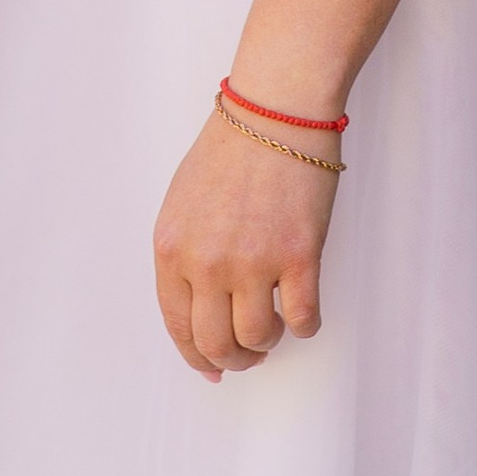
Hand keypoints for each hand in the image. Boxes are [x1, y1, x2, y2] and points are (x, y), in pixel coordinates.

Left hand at [153, 102, 338, 379]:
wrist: (276, 108)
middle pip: (215, 342)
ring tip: (275, 326)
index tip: (213, 367)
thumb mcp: (183, 202)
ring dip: (267, 343)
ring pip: (257, 338)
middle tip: (250, 352)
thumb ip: (185, 255)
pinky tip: (303, 313)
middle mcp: (206, 261)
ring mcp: (253, 261)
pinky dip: (304, 326)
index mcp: (171, 248)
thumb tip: (200, 309)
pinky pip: (303, 318)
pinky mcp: (298, 255)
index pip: (178, 326)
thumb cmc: (233, 147)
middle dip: (234, 358)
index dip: (197, 355)